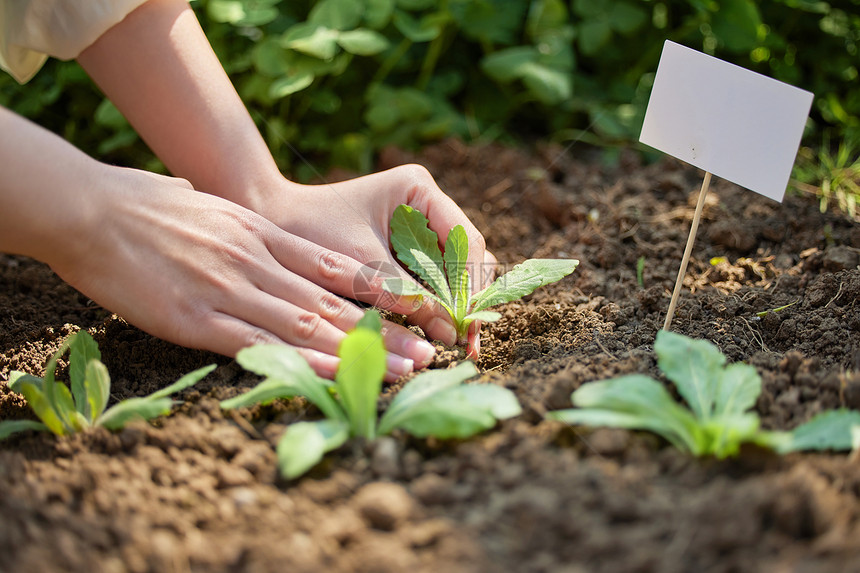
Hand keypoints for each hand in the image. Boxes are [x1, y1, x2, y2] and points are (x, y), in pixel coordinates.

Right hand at [46, 166, 442, 379]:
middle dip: (385, 332)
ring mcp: (230, 290)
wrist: (93, 209)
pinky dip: (302, 362)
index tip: (416, 311)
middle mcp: (257, 262)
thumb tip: (273, 238)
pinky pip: (259, 345)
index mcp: (262, 234)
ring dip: (360, 352)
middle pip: (333, 303)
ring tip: (404, 370)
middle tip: (428, 353)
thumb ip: (246, 226)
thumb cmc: (148, 206)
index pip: (333, 268)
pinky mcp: (198, 319)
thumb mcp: (214, 207)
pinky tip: (334, 375)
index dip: (378, 293)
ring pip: (308, 326)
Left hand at [254, 164, 497, 354]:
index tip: (466, 325)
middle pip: (468, 256)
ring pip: (455, 271)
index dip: (471, 285)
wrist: (271, 225)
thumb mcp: (363, 267)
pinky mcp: (407, 248)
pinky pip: (433, 279)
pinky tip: (434, 331)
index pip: (466, 240)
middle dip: (467, 298)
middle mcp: (426, 204)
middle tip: (466, 343)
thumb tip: (451, 333)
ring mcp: (419, 226)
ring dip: (454, 305)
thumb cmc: (310, 235)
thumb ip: (409, 295)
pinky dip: (435, 304)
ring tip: (452, 343)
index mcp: (419, 189)